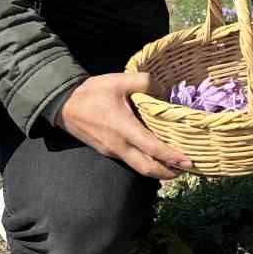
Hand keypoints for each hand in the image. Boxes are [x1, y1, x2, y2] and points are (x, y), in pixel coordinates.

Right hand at [59, 72, 192, 180]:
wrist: (63, 105)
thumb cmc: (92, 93)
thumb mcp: (119, 80)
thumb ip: (144, 82)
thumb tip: (164, 90)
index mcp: (124, 128)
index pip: (153, 148)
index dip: (172, 157)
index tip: (189, 161)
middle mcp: (119, 145)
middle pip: (148, 168)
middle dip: (168, 173)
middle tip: (186, 169)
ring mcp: (112, 151)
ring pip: (139, 167)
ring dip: (158, 170)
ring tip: (175, 165)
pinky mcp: (108, 151)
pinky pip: (131, 161)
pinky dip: (146, 162)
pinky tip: (155, 155)